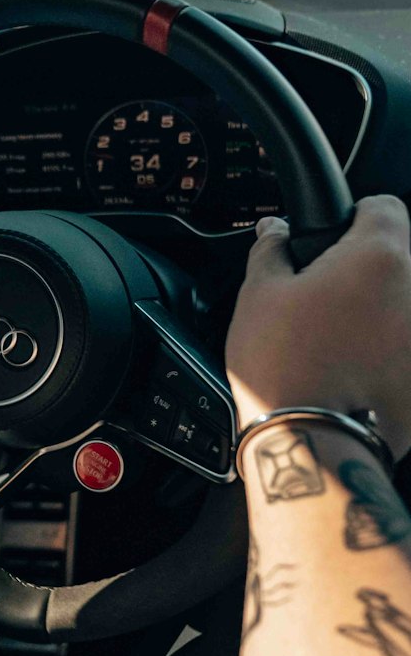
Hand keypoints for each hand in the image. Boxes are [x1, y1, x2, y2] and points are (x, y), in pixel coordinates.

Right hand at [226, 196, 410, 455]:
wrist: (309, 447)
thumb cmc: (283, 368)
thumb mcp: (259, 296)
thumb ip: (271, 251)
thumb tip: (273, 233)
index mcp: (379, 257)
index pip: (384, 208)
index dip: (353, 218)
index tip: (333, 240)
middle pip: (398, 260)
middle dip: (366, 272)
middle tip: (325, 299)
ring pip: (403, 308)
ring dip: (381, 315)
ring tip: (341, 343)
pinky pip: (405, 352)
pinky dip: (390, 355)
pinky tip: (356, 373)